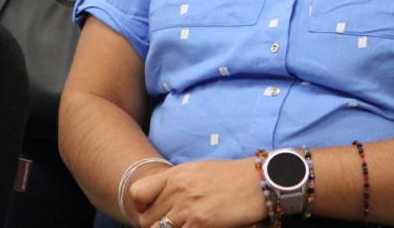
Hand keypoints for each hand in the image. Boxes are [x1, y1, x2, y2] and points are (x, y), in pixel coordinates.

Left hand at [129, 158, 264, 227]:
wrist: (256, 181)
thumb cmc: (230, 176)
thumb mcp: (197, 170)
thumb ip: (176, 183)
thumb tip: (161, 199)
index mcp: (174, 175)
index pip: (137, 194)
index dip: (140, 207)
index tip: (150, 211)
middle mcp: (176, 191)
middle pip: (147, 219)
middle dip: (156, 225)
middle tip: (170, 224)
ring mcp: (187, 209)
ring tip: (183, 226)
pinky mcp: (200, 224)